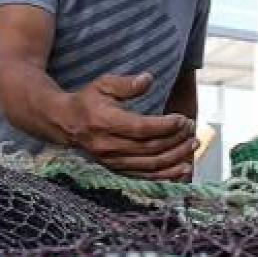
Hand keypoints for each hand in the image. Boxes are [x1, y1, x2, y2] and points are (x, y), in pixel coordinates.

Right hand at [54, 72, 196, 180]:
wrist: (64, 123)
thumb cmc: (88, 100)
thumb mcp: (103, 84)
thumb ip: (126, 84)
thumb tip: (149, 79)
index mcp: (105, 123)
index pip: (141, 128)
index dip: (165, 126)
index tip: (182, 118)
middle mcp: (108, 146)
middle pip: (149, 148)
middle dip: (175, 140)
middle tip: (192, 129)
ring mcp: (112, 161)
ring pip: (150, 165)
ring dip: (175, 157)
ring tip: (193, 144)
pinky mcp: (116, 170)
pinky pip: (145, 177)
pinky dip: (166, 174)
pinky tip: (183, 168)